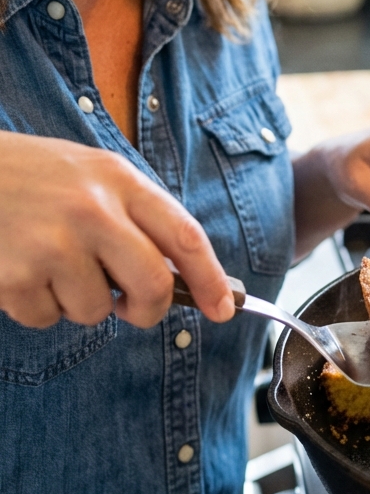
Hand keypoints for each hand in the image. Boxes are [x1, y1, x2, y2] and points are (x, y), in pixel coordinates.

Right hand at [0, 132, 234, 328]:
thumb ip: (132, 215)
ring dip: (77, 302)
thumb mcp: (89, 174)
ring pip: (95, 310)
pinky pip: (47, 319)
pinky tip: (20, 269)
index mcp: (117, 179)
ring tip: (48, 262)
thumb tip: (179, 274)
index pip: (183, 234)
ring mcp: (53, 244)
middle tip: (130, 308)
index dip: (210, 278)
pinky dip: (37, 307)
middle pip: (153, 285)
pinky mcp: (17, 276)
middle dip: (148, 309)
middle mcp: (91, 210)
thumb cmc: (29, 175)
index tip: (224, 307)